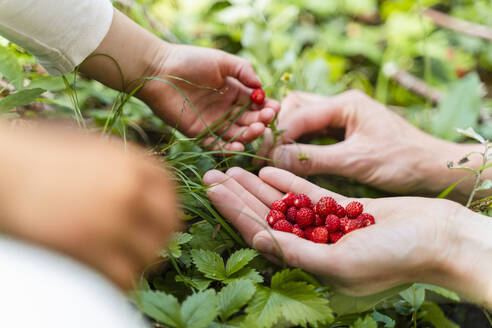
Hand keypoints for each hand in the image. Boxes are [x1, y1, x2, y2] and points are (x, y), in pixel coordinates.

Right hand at [0, 124, 179, 289]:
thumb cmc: (35, 158)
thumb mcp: (85, 146)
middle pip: (168, 223)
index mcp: (129, 161)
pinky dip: (122, 281)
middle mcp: (129, 189)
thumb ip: (118, 163)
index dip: (168, 207)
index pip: (169, 187)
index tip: (160, 220)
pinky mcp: (91, 249)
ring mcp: (113, 219)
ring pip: (151, 253)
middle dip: (161, 238)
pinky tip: (110, 277)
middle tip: (148, 248)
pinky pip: (126, 276)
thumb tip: (140, 184)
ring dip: (141, 262)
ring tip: (126, 263)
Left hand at [139, 44, 279, 149]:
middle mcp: (225, 109)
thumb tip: (261, 86)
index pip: (255, 104)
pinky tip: (238, 146)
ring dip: (248, 135)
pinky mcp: (198, 133)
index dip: (266, 107)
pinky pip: (216, 145)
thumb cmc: (189, 61)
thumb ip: (243, 70)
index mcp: (233, 92)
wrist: (158, 70)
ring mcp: (213, 123)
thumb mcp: (221, 60)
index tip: (275, 108)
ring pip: (236, 134)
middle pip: (248, 120)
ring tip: (256, 129)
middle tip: (266, 119)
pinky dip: (227, 149)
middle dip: (260, 121)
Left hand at [203, 167, 491, 307]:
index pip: (261, 235)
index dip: (235, 213)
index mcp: (309, 265)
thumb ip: (299, 254)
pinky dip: (287, 182)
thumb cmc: (395, 258)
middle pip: (266, 216)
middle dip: (237, 196)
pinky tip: (266, 169)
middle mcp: (312, 246)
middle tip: (211, 174)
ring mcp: (325, 225)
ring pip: (283, 203)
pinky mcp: (341, 208)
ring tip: (231, 167)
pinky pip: (308, 193)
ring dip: (257, 185)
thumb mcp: (343, 262)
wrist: (439, 238)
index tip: (213, 191)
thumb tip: (259, 242)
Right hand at [259, 91, 484, 201]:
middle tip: (269, 155)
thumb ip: (313, 158)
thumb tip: (274, 160)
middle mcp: (342, 105)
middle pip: (296, 108)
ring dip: (289, 136)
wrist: (434, 168)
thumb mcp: (356, 161)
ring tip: (277, 158)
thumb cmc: (402, 162)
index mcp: (346, 103)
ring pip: (304, 119)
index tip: (265, 157)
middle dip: (280, 129)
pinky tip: (294, 159)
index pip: (299, 114)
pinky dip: (301, 144)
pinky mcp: (346, 132)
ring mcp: (344, 118)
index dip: (279, 135)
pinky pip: (315, 133)